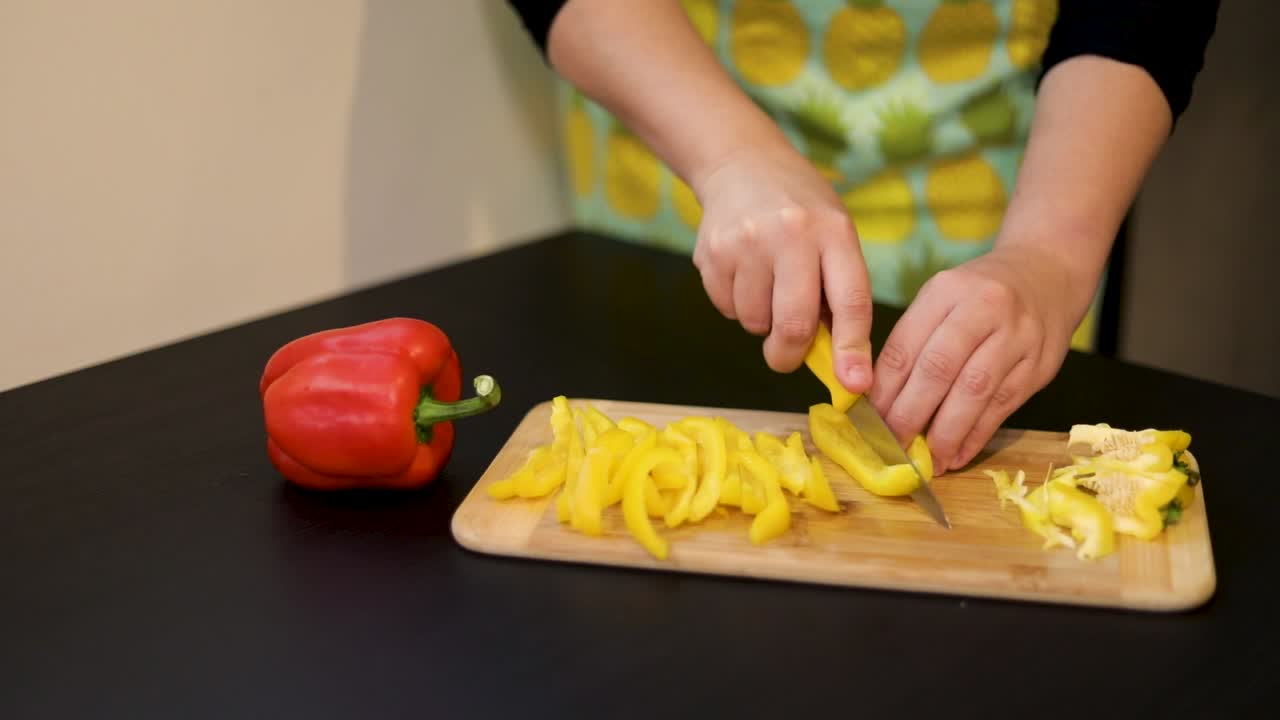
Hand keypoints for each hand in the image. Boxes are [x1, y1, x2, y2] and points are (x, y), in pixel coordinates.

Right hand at [691, 146, 874, 390]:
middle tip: (787, 356)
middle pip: (794, 324)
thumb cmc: (801, 211)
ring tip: (766, 286)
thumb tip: (843, 366)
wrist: (743, 163)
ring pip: (755, 322)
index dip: (852, 349)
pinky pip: (726, 309)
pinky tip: (743, 273)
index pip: (850, 301)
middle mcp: (791, 234)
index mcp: (834, 232)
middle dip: (790, 355)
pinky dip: (736, 306)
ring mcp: (747, 242)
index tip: (854, 384)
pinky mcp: (712, 252)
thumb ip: (839, 294)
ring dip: (761, 322)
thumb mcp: (834, 236)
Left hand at [868, 244, 1094, 471]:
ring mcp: (1016, 337)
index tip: (869, 419)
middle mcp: (983, 309)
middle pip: (939, 369)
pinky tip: (956, 455)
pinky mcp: (1039, 364)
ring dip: (945, 432)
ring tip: (926, 460)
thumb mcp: (941, 299)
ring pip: (974, 391)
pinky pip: (1003, 406)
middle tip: (892, 444)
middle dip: (910, 413)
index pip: (907, 345)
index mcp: (946, 291)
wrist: (1048, 274)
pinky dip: (976, 435)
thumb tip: (879, 399)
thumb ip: (913, 341)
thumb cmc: (979, 294)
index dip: (885, 389)